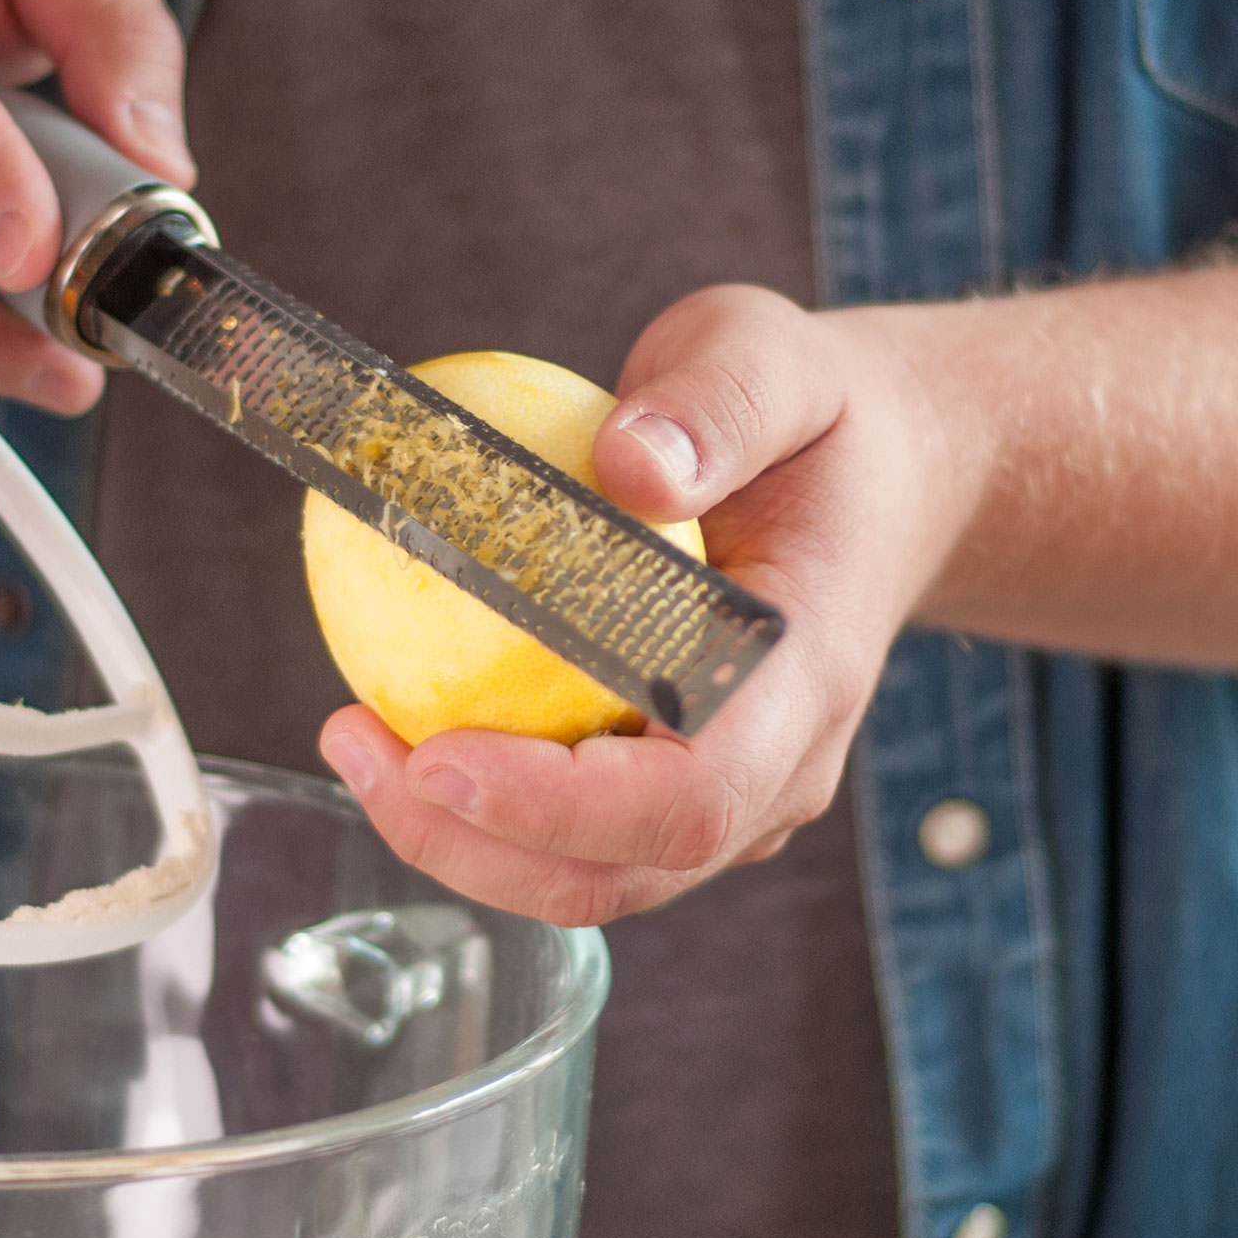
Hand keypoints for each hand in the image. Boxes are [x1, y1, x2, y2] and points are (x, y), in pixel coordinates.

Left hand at [318, 286, 980, 924]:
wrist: (884, 477)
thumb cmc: (819, 418)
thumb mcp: (777, 360)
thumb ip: (718, 401)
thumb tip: (629, 467)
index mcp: (806, 680)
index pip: (690, 795)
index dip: (558, 806)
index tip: (439, 755)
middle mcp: (777, 766)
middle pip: (621, 872)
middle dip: (473, 846)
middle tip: (354, 743)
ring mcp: (733, 793)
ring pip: (588, 877)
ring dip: (457, 838)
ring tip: (352, 737)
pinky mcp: (680, 788)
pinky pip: (571, 832)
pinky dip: (477, 806)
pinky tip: (395, 722)